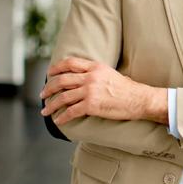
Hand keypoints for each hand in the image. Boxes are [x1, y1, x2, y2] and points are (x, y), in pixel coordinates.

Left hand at [40, 57, 164, 124]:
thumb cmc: (128, 89)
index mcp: (95, 67)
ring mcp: (90, 91)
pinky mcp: (91, 105)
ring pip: (62, 97)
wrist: (139, 99)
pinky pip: (70, 112)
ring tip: (46, 111)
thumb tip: (82, 78)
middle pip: (61, 80)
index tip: (49, 73)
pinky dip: (62, 117)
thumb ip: (95, 73)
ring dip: (51, 105)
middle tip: (43, 95)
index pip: (70, 63)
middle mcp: (90, 77)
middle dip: (48, 88)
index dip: (56, 68)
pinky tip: (58, 121)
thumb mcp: (110, 73)